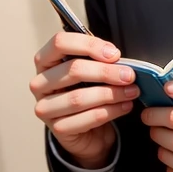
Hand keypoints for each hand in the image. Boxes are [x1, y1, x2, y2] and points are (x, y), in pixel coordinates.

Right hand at [31, 32, 138, 168]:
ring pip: (78, 97)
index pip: (60, 43)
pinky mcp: (57, 128)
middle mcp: (40, 83)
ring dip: (111, 93)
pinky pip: (85, 118)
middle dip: (106, 72)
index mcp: (47, 61)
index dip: (89, 45)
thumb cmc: (91, 90)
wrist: (91, 128)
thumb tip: (119, 58)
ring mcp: (45, 107)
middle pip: (72, 70)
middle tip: (129, 75)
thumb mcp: (94, 70)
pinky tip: (125, 106)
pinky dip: (110, 111)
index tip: (114, 54)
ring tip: (132, 91)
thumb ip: (102, 60)